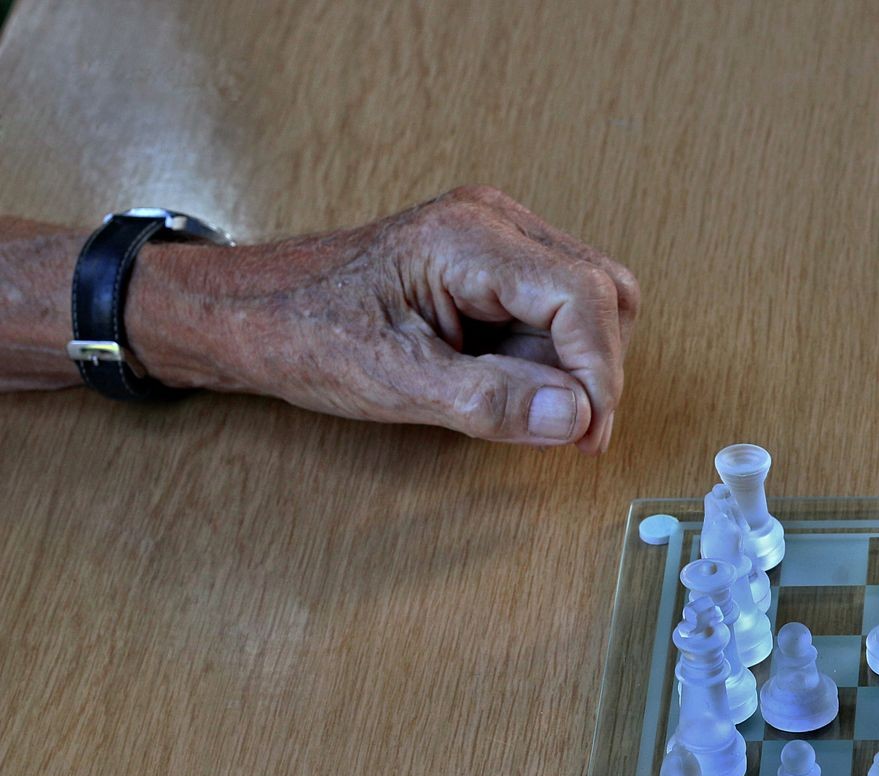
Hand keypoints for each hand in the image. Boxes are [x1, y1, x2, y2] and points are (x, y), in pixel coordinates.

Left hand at [129, 186, 637, 451]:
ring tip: (515, 398)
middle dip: (594, 369)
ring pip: (593, 301)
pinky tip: (501, 377)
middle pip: (606, 293)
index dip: (600, 373)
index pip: (585, 297)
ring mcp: (499, 234)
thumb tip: (574, 419)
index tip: (587, 434)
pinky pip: (558, 306)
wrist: (255, 314)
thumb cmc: (308, 336)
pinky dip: (549, 354)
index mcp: (470, 239)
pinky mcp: (496, 258)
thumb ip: (491, 402)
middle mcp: (495, 221)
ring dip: (572, 363)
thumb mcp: (398, 384)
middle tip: (564, 430)